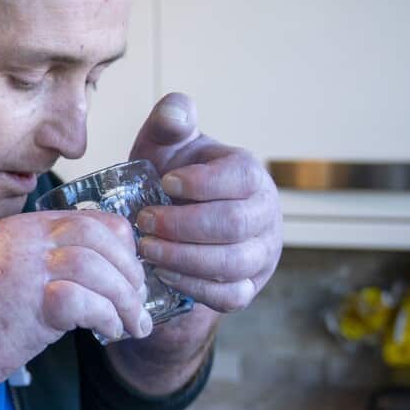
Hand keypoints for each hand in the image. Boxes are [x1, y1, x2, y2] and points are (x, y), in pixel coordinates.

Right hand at [0, 210, 151, 400]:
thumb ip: (25, 262)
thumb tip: (66, 275)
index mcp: (16, 228)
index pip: (87, 219)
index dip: (118, 245)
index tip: (127, 272)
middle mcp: (26, 240)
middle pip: (103, 238)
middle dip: (130, 271)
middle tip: (139, 301)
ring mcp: (30, 269)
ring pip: (103, 270)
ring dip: (127, 301)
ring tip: (134, 326)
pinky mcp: (34, 304)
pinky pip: (91, 302)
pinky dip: (109, 319)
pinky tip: (109, 333)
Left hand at [129, 93, 282, 313]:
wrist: (175, 219)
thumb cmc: (173, 175)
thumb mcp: (168, 143)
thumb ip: (171, 119)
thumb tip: (177, 113)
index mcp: (250, 174)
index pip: (241, 178)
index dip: (202, 183)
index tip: (165, 182)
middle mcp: (265, 214)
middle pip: (235, 225)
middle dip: (183, 225)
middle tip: (144, 220)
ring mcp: (261, 254)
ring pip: (233, 264)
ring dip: (184, 258)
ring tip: (146, 248)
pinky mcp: (248, 286)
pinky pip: (230, 296)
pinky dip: (194, 287)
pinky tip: (163, 273)